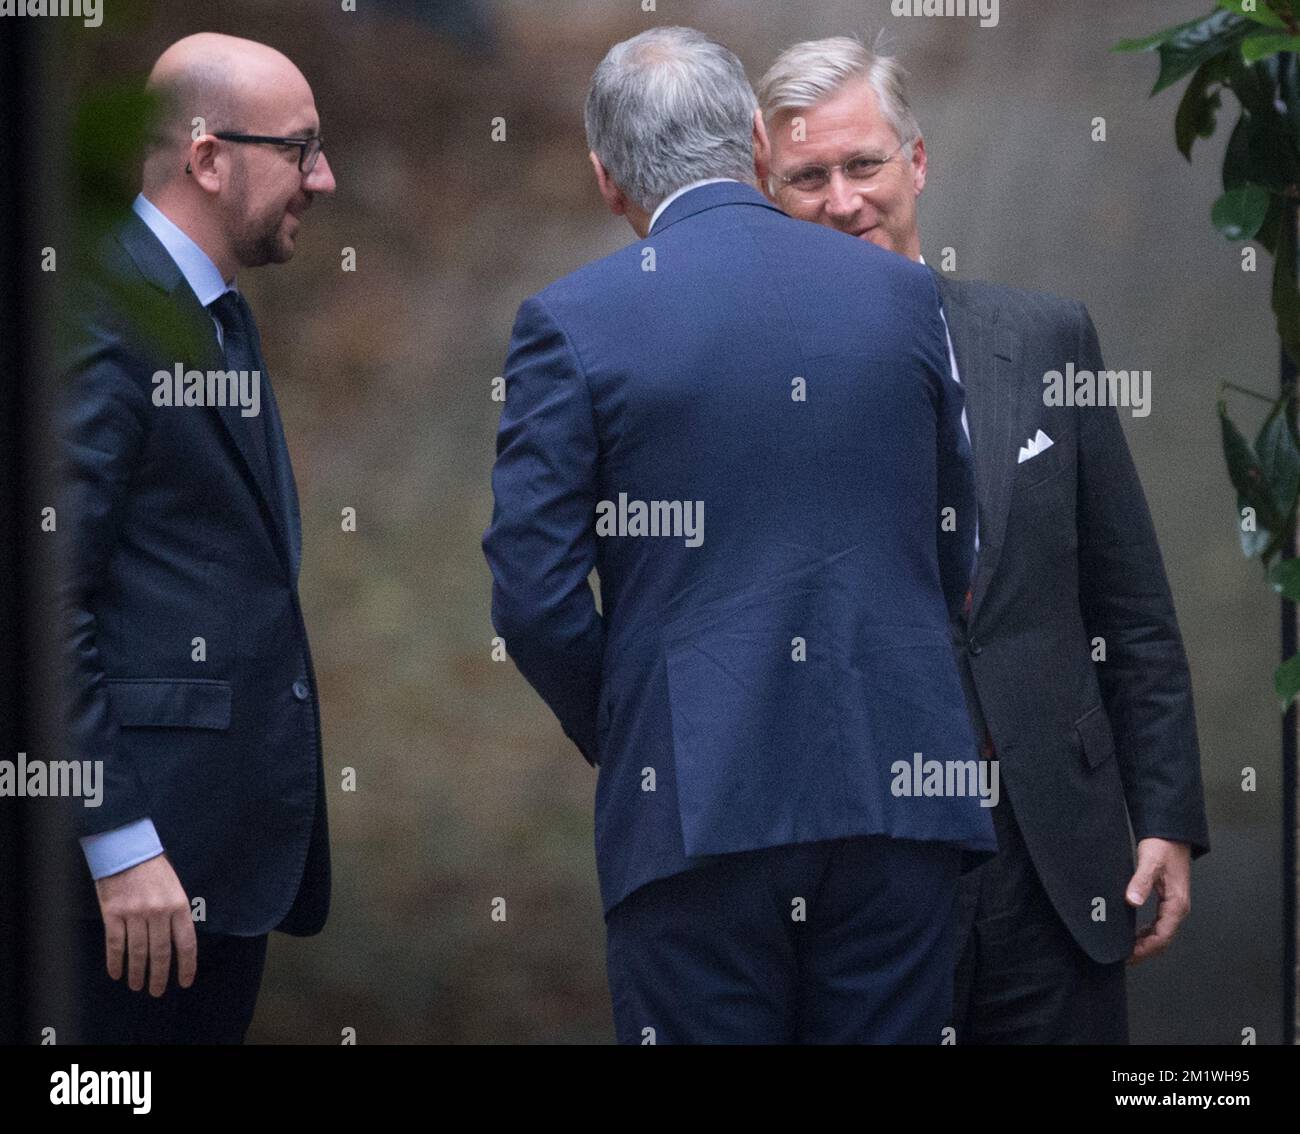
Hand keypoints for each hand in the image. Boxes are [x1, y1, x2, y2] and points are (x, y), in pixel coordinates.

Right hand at [94, 853, 196, 995]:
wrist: (127, 848)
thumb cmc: (154, 867)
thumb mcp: (175, 886)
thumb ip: (176, 912)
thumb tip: (177, 942)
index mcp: (179, 905)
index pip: (186, 943)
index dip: (186, 966)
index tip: (184, 982)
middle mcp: (159, 912)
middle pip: (161, 953)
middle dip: (160, 976)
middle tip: (157, 992)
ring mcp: (135, 914)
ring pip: (138, 953)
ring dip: (138, 973)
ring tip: (137, 986)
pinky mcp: (113, 914)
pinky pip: (115, 945)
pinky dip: (115, 962)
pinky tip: (116, 974)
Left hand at [1124, 837, 1191, 964]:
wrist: (1171, 833)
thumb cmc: (1163, 846)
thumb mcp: (1150, 862)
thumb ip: (1141, 881)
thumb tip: (1132, 901)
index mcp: (1176, 904)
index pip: (1162, 936)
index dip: (1145, 949)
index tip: (1128, 956)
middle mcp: (1178, 907)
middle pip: (1163, 939)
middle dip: (1145, 950)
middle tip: (1124, 957)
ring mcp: (1174, 904)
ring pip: (1162, 932)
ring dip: (1146, 943)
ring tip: (1127, 949)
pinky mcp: (1168, 899)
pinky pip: (1160, 922)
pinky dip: (1148, 931)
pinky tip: (1135, 933)